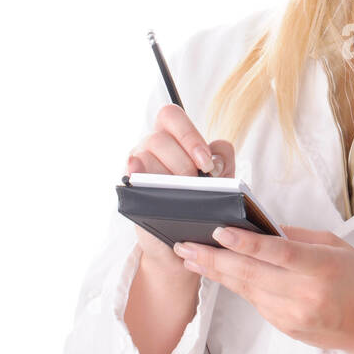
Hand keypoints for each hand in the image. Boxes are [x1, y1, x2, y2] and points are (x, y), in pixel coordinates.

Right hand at [125, 103, 234, 273]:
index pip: (172, 116)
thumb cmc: (206, 201)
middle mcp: (152, 145)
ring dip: (167, 177)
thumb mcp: (222, 178)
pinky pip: (133, 172)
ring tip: (180, 194)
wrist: (189, 237)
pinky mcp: (130, 186)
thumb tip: (212, 160)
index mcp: (174, 136)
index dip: (189, 136)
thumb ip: (223, 160)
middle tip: (195, 183)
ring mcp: (137, 164)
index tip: (205, 163)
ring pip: (146, 156)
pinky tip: (153, 186)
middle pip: (159, 138)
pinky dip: (142, 175)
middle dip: (183, 163)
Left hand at [171, 225, 353, 353]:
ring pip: (246, 290)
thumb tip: (257, 226)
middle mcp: (305, 294)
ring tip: (190, 257)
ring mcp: (292, 315)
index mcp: (321, 267)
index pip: (278, 253)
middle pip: (251, 274)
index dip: (247, 243)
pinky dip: (237, 285)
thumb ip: (295, 236)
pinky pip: (255, 302)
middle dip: (214, 259)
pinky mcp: (284, 327)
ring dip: (216, 273)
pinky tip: (219, 272)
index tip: (219, 231)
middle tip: (185, 246)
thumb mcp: (334, 245)